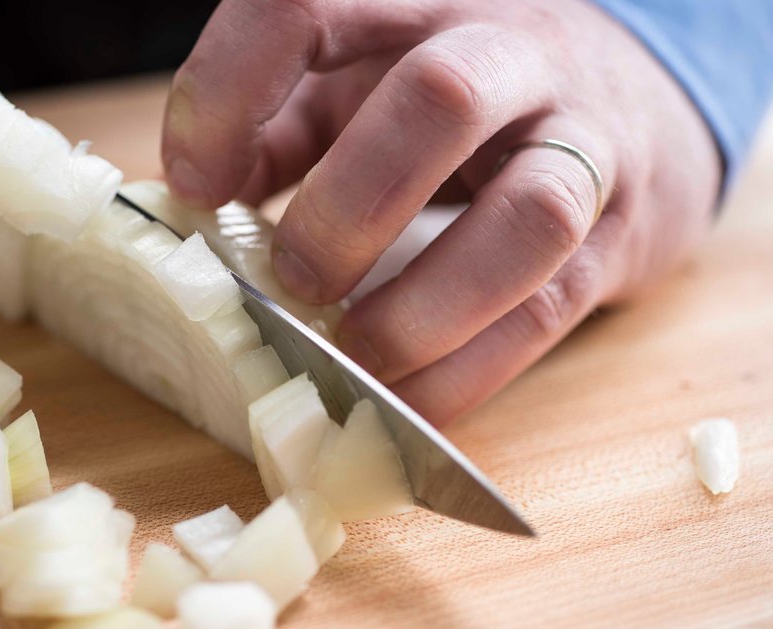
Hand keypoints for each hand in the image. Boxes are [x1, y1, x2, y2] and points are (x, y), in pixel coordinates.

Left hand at [161, 0, 719, 424]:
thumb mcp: (361, 87)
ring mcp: (584, 141)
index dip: (228, 93)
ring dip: (424, 306)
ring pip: (529, 216)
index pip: (304, 6)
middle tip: (293, 279)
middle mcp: (511, 52)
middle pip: (440, 100)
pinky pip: (548, 311)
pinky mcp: (620, 234)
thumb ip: (279, 130)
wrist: (628, 108)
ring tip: (355, 351)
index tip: (191, 185)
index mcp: (414, 3)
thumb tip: (194, 201)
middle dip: (349, 207)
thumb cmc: (459, 106)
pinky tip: (403, 396)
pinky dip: (465, 371)